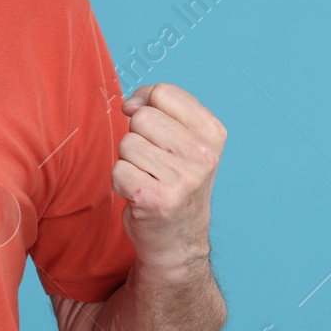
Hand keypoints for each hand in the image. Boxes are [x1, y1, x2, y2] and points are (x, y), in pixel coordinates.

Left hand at [112, 83, 225, 273]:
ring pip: (127, 143)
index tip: (151, 128)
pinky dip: (120, 182)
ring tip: (148, 178)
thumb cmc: (175, 180)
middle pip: (142, 117)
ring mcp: (182, 179)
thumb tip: (130, 104)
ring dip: (128, 161)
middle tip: (153, 162)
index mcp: (212, 133)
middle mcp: (203, 156)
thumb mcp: (183, 137)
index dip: (146, 104)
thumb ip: (159, 107)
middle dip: (137, 136)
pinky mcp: (156, 200)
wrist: (178, 238)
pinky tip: (139, 194)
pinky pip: (118, 170)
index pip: (163, 92)